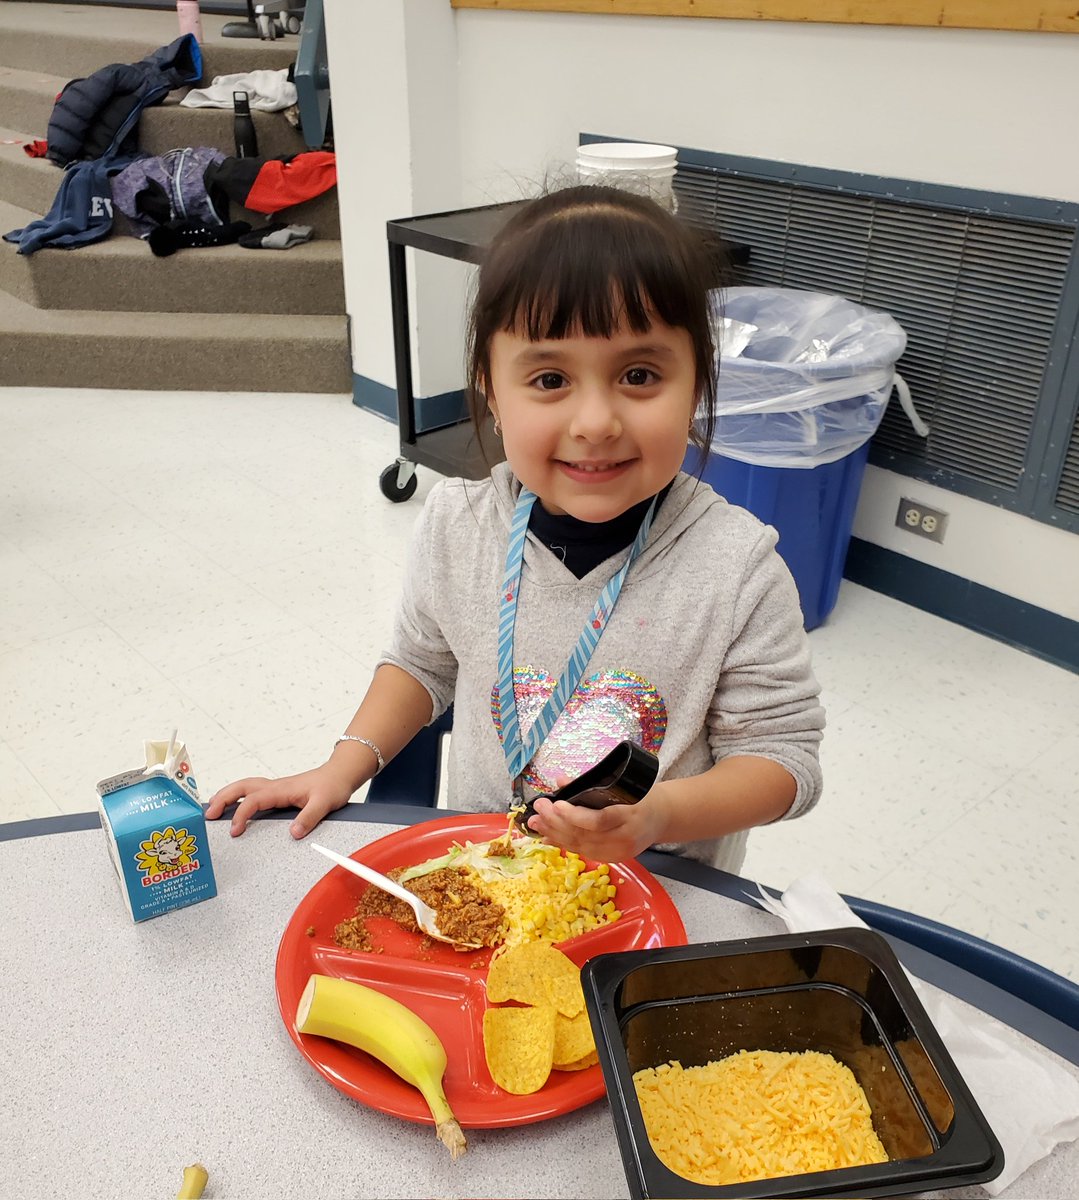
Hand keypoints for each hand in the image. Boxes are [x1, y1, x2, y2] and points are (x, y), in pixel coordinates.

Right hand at [204, 763, 353, 838]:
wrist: (340, 775)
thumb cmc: (332, 786)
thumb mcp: (325, 803)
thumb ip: (309, 817)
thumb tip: (293, 832)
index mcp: (281, 789)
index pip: (254, 800)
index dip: (242, 815)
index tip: (235, 831)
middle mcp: (275, 787)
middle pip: (241, 787)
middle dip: (223, 799)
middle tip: (209, 815)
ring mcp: (275, 788)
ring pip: (244, 787)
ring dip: (227, 795)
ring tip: (212, 809)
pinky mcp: (277, 792)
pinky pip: (252, 792)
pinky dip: (238, 797)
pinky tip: (234, 806)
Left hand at [525, 784, 668, 862]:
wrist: (661, 818)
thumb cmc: (641, 797)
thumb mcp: (620, 786)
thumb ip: (590, 784)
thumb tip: (560, 780)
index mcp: (630, 814)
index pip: (599, 820)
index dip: (574, 815)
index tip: (556, 804)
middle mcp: (625, 837)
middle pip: (585, 834)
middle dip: (556, 822)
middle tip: (538, 809)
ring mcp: (619, 851)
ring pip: (581, 845)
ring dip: (555, 834)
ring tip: (536, 823)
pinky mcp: (614, 859)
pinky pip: (585, 852)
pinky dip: (564, 844)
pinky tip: (548, 837)